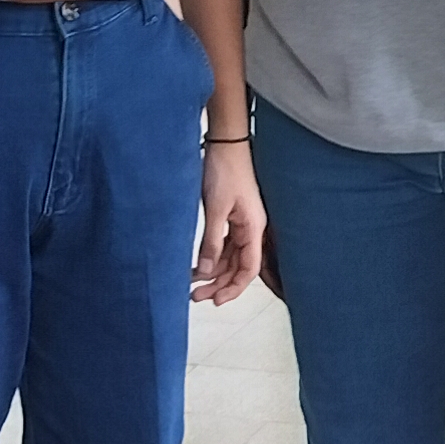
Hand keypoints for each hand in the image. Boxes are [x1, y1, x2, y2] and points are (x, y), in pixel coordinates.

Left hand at [193, 140, 264, 303]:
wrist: (225, 142)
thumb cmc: (226, 169)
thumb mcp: (216, 208)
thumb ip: (212, 241)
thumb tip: (205, 271)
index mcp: (253, 229)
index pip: (248, 269)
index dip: (234, 288)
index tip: (216, 301)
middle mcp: (250, 229)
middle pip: (237, 267)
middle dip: (218, 284)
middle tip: (196, 296)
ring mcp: (241, 223)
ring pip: (228, 257)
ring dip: (211, 271)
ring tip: (190, 284)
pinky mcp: (230, 216)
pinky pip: (222, 244)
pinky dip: (210, 255)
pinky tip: (195, 264)